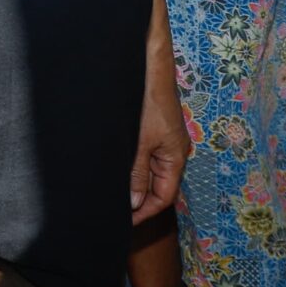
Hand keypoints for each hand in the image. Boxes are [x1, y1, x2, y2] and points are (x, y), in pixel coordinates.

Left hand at [129, 47, 188, 224]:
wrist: (149, 64)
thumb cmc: (148, 100)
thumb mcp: (139, 142)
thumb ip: (137, 174)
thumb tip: (134, 202)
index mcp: (175, 157)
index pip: (163, 197)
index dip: (144, 212)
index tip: (123, 222)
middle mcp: (172, 151)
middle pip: (157, 186)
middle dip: (136, 199)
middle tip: (113, 210)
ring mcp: (162, 140)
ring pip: (148, 172)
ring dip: (131, 182)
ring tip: (110, 191)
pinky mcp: (152, 130)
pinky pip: (143, 157)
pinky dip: (130, 166)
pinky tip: (114, 168)